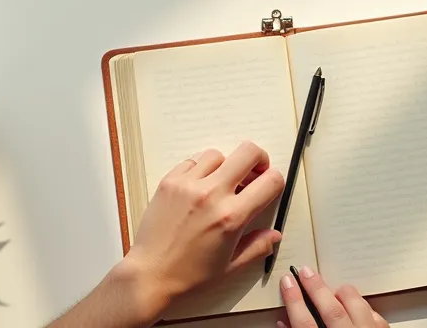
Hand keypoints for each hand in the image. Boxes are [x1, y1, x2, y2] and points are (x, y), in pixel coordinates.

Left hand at [121, 142, 285, 310]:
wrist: (151, 273)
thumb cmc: (190, 274)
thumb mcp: (231, 266)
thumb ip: (257, 247)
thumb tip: (275, 234)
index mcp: (232, 217)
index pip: (270, 181)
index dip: (276, 181)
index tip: (269, 187)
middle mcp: (212, 194)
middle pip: (248, 152)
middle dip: (258, 160)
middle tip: (253, 174)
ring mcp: (188, 184)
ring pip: (219, 154)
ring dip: (226, 166)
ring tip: (221, 183)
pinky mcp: (169, 181)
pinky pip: (192, 161)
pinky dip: (200, 169)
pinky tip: (199, 186)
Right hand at [279, 267, 388, 327]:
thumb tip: (284, 321)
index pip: (305, 323)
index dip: (294, 300)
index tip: (287, 281)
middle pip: (332, 311)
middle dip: (317, 288)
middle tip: (305, 271)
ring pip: (359, 309)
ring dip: (346, 296)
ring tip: (336, 290)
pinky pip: (377, 318)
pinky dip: (366, 310)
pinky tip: (359, 308)